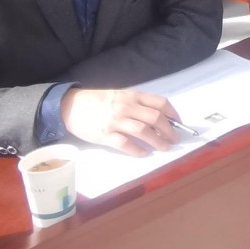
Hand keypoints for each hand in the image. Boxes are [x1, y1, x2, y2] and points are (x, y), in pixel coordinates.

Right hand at [59, 87, 180, 155]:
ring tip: (164, 147)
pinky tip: (144, 153)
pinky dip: (138, 150)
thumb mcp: (120, 95)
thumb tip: (157, 116)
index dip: (172, 113)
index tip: (178, 122)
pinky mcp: (105, 135)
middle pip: (155, 118)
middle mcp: (126, 107)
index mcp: (132, 96)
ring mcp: (116, 121)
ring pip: (144, 131)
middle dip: (169, 130)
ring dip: (157, 141)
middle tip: (174, 139)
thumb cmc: (97, 101)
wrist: (71, 106)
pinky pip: (126, 144)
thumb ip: (136, 103)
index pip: (159, 102)